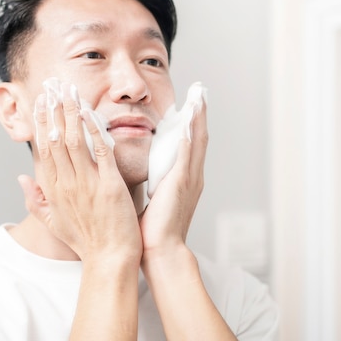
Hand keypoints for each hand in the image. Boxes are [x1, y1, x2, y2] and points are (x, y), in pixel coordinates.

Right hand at [24, 83, 141, 261]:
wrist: (109, 259)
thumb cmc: (85, 241)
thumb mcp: (53, 222)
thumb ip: (35, 199)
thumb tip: (21, 178)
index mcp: (53, 190)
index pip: (44, 148)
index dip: (42, 122)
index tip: (41, 102)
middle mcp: (67, 184)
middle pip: (57, 139)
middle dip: (54, 110)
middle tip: (53, 86)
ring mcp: (87, 184)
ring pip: (75, 141)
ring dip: (71, 113)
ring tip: (70, 91)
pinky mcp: (109, 186)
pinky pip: (101, 153)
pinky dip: (95, 131)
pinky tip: (91, 113)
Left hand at [139, 101, 207, 255]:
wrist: (160, 251)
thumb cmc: (152, 229)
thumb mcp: (153, 196)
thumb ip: (152, 179)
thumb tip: (140, 167)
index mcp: (183, 178)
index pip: (189, 142)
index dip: (191, 120)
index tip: (190, 100)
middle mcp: (191, 175)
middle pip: (199, 136)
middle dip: (200, 112)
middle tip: (200, 89)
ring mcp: (189, 179)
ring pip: (197, 141)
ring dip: (198, 117)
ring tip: (199, 96)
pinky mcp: (182, 185)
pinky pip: (188, 156)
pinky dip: (191, 137)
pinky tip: (190, 121)